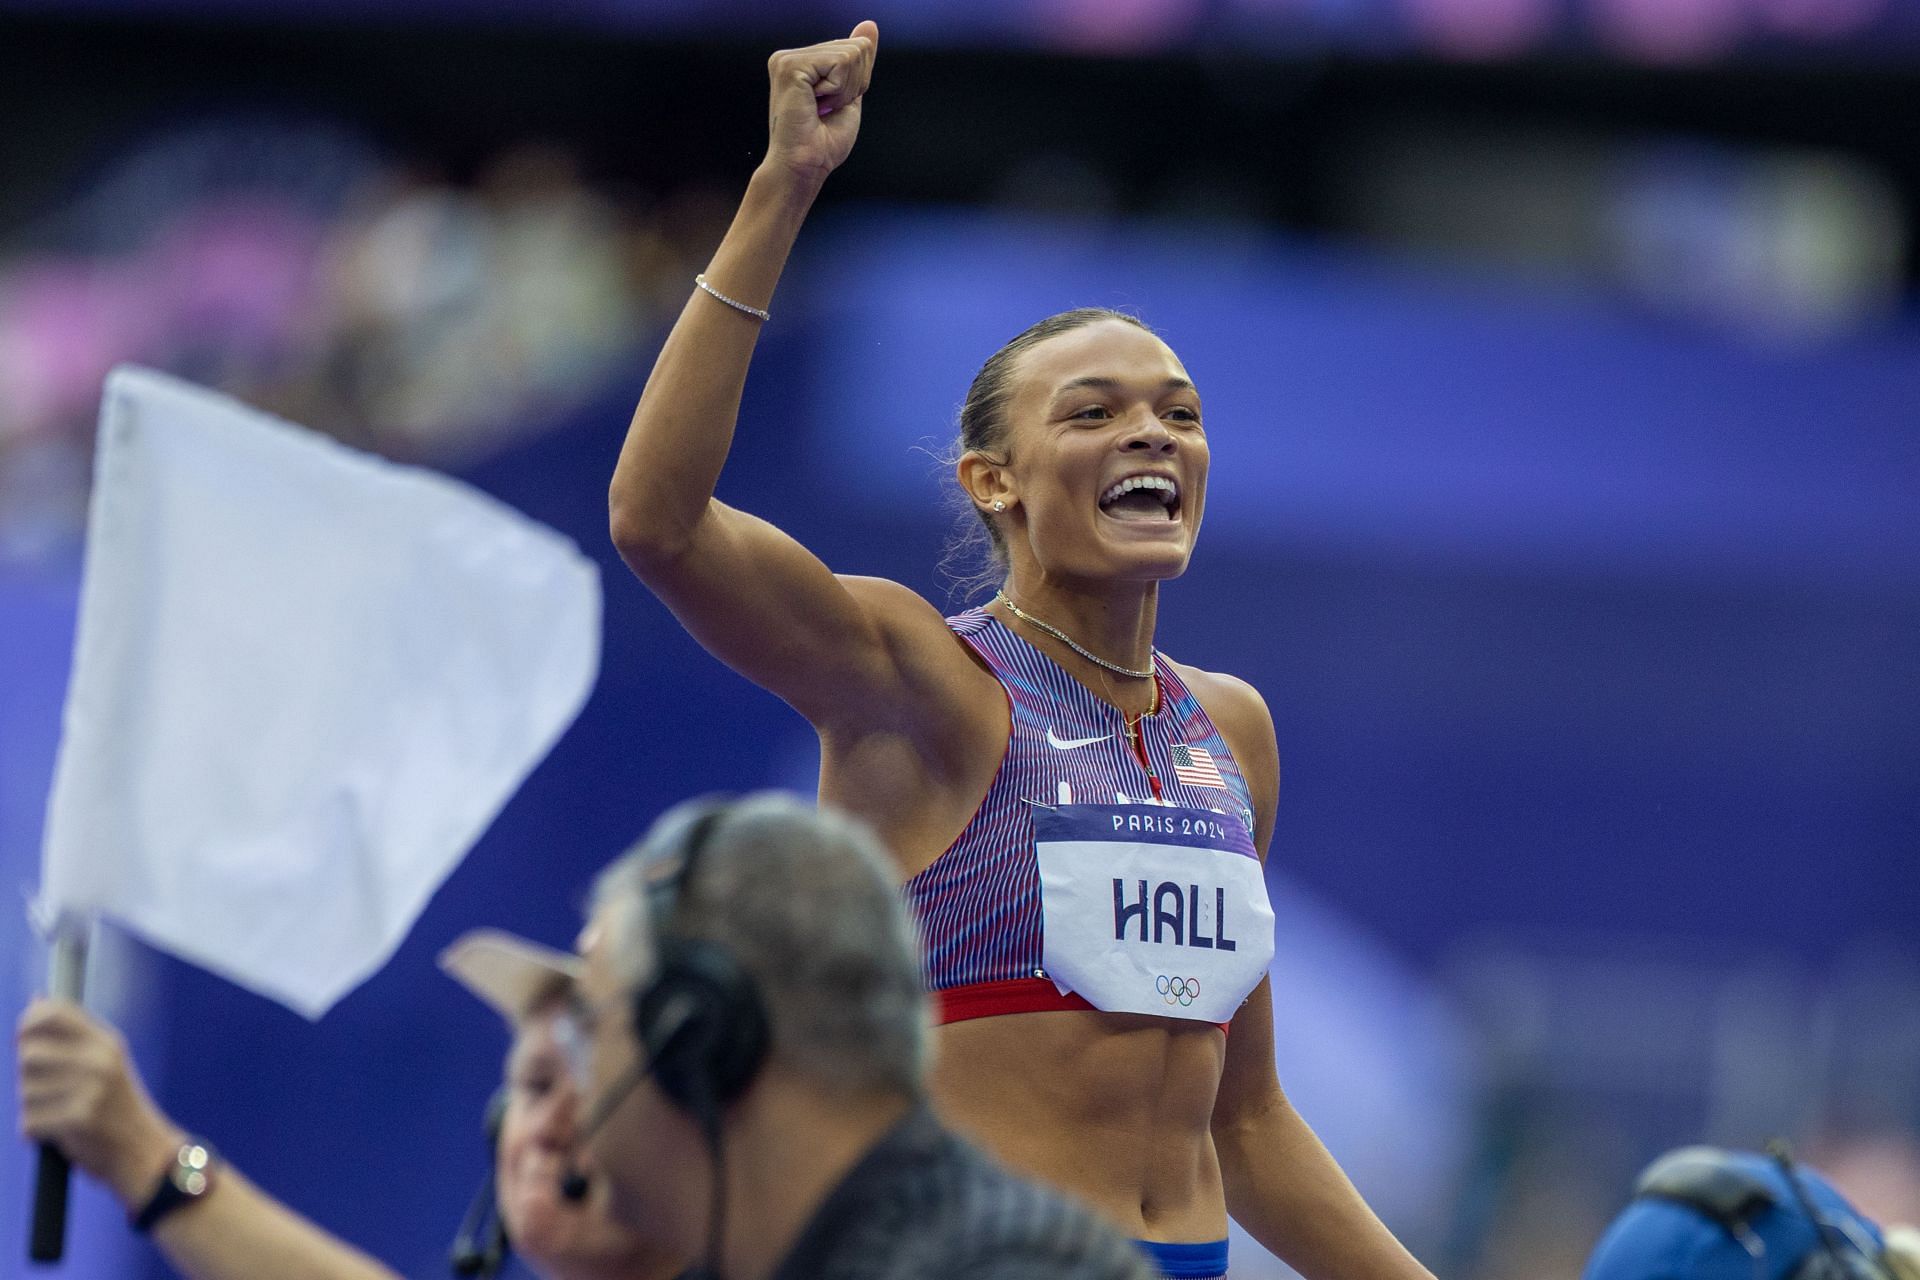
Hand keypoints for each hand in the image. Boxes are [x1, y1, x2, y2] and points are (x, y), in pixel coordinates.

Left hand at [17, 999, 185, 1209]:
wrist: (143, 1152)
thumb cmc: (115, 1107)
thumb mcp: (104, 1062)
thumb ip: (70, 1036)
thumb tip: (37, 999)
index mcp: (106, 1042)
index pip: (54, 1013)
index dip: (29, 1021)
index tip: (23, 1037)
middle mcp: (99, 1060)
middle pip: (28, 1054)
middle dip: (27, 1076)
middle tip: (47, 1090)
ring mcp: (90, 1089)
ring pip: (24, 1091)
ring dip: (31, 1107)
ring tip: (58, 1113)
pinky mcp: (78, 1119)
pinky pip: (28, 1121)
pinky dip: (35, 1132)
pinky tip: (57, 1133)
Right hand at [764, 20, 877, 184]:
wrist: (805, 167)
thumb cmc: (824, 143)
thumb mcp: (850, 94)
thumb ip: (859, 60)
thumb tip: (869, 25)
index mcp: (802, 61)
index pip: (855, 49)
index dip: (857, 82)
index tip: (832, 107)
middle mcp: (790, 55)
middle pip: (856, 48)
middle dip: (853, 85)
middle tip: (827, 110)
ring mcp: (787, 59)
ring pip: (851, 54)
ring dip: (845, 90)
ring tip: (820, 110)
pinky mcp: (790, 65)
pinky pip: (840, 62)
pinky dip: (838, 90)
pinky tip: (816, 105)